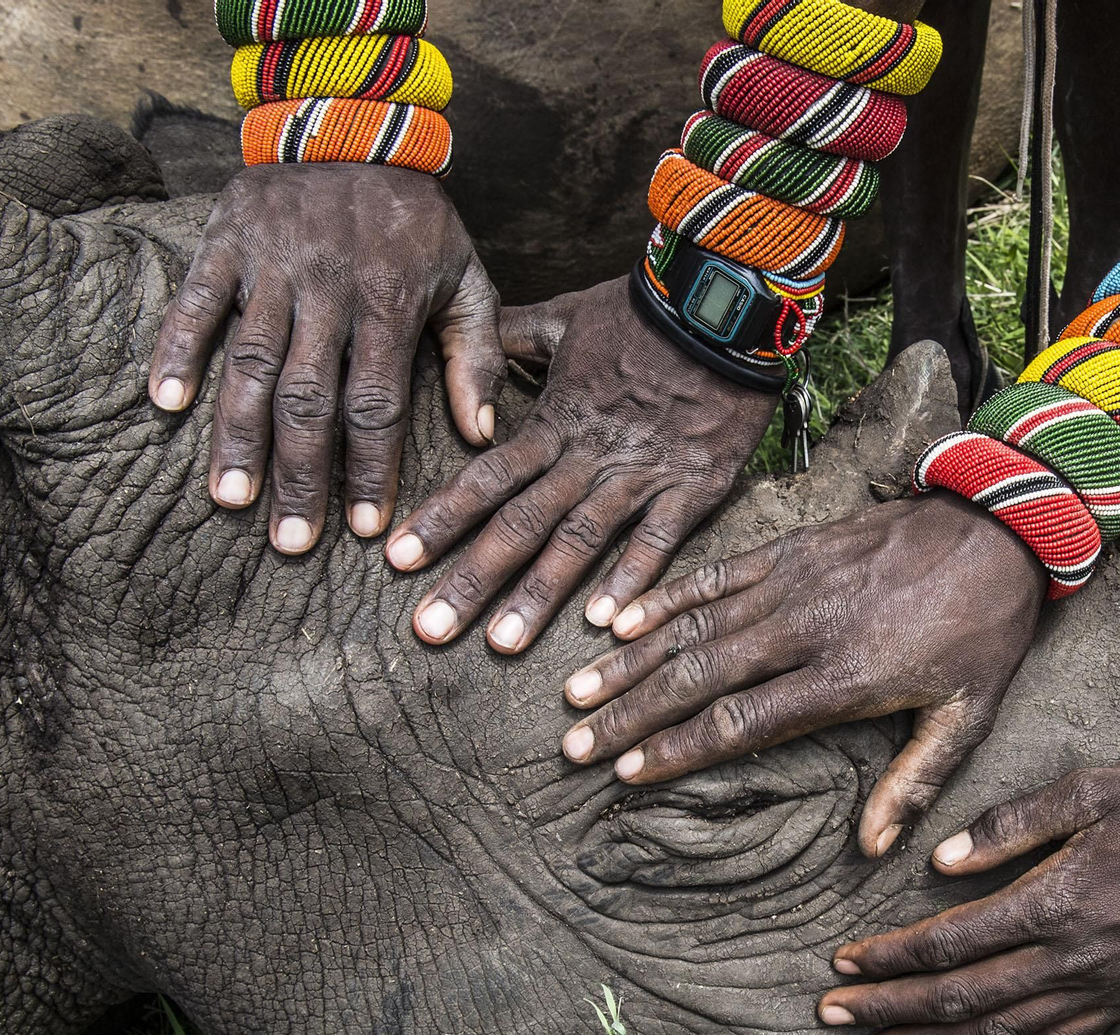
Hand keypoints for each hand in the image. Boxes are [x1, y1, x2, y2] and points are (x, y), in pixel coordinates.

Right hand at [148, 164, 502, 551]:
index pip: (377, 403)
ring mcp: (272, 263)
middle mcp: (328, 288)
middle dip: (301, 474)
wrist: (357, 120)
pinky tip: (166, 404)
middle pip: (310, 398)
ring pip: (250, 362)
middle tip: (291, 542)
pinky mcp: (227, 239)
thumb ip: (474, 356)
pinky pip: (197, 301)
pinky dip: (177, 350)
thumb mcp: (466, 277)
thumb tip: (481, 436)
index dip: (370, 468)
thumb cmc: (416, 218)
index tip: (366, 529)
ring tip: (232, 499)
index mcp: (390, 302)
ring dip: (238, 434)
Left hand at [387, 278, 777, 654]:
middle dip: (471, 579)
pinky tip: (607, 625)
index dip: (440, 520)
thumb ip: (514, 334)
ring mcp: (640, 476)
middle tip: (429, 629)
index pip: (486, 478)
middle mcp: (588, 457)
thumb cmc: (645, 310)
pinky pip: (659, 541)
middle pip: (519, 525)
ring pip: (579, 543)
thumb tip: (471, 337)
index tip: (396, 560)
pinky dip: (632, 580)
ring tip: (501, 644)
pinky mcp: (693, 486)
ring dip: (538, 595)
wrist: (722, 305)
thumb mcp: (568, 315)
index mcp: (555, 421)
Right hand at [559, 494, 1045, 854]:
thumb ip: (915, 783)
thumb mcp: (967, 715)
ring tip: (578, 693)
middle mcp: (805, 628)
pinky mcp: (790, 549)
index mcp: (845, 676)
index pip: (742, 721)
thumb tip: (873, 849)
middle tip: (575, 745)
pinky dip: (664, 598)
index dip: (680, 748)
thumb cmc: (984, 631)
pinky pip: (714, 575)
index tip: (629, 772)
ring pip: (693, 626)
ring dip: (630, 660)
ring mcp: (792, 582)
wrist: (1000, 528)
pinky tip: (618, 620)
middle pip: (699, 676)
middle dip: (632, 713)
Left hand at [817, 759, 1119, 1034]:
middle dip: (890, 1008)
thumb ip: (1010, 826)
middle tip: (832, 1017)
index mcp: (1056, 903)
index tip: (844, 961)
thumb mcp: (1089, 789)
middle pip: (961, 998)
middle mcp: (1073, 959)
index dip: (891, 957)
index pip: (951, 942)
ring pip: (1000, 1031)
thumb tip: (939, 864)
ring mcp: (1102, 988)